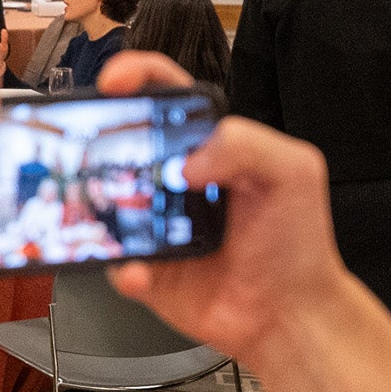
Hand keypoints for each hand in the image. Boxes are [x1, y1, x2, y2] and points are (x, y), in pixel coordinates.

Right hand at [97, 51, 350, 361]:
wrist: (292, 315)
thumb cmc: (297, 243)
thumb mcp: (293, 171)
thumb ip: (246, 143)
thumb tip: (187, 160)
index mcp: (207, 145)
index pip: (164, 94)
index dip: (134, 76)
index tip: (114, 81)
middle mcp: (174, 179)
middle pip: (120, 143)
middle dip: (98, 139)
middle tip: (93, 147)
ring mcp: (154, 224)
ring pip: (106, 203)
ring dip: (99, 206)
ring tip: (115, 215)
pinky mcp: (146, 269)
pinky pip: (117, 263)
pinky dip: (126, 268)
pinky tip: (144, 271)